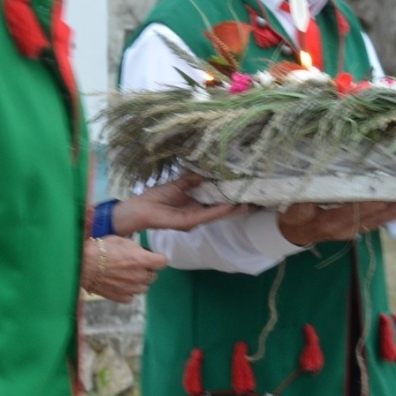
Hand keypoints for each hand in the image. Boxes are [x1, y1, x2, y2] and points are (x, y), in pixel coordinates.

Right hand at [81, 235, 167, 302]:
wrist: (83, 265)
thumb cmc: (101, 249)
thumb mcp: (121, 241)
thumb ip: (136, 249)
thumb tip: (142, 253)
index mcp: (142, 260)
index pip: (163, 262)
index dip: (157, 258)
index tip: (152, 257)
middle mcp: (140, 276)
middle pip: (153, 276)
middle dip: (147, 270)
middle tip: (135, 265)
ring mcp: (131, 289)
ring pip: (144, 288)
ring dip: (139, 282)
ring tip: (126, 275)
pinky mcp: (121, 297)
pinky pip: (131, 296)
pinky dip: (128, 291)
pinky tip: (119, 284)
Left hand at [111, 174, 245, 234]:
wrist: (140, 208)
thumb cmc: (156, 197)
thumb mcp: (179, 184)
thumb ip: (192, 179)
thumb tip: (206, 172)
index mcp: (195, 204)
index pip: (216, 201)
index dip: (229, 196)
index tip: (244, 191)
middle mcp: (197, 213)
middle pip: (221, 209)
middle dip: (237, 206)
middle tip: (255, 200)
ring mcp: (194, 219)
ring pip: (217, 214)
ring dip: (232, 210)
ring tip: (249, 204)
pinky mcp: (188, 222)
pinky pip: (206, 216)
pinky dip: (218, 211)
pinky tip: (229, 207)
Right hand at [276, 202, 395, 247]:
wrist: (294, 232)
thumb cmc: (293, 216)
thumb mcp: (291, 209)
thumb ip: (301, 203)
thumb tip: (310, 193)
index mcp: (329, 223)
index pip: (353, 211)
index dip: (370, 204)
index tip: (386, 196)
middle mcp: (344, 229)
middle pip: (372, 218)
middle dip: (391, 207)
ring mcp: (351, 231)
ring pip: (377, 222)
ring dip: (395, 213)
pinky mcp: (356, 229)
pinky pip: (376, 223)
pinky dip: (391, 216)